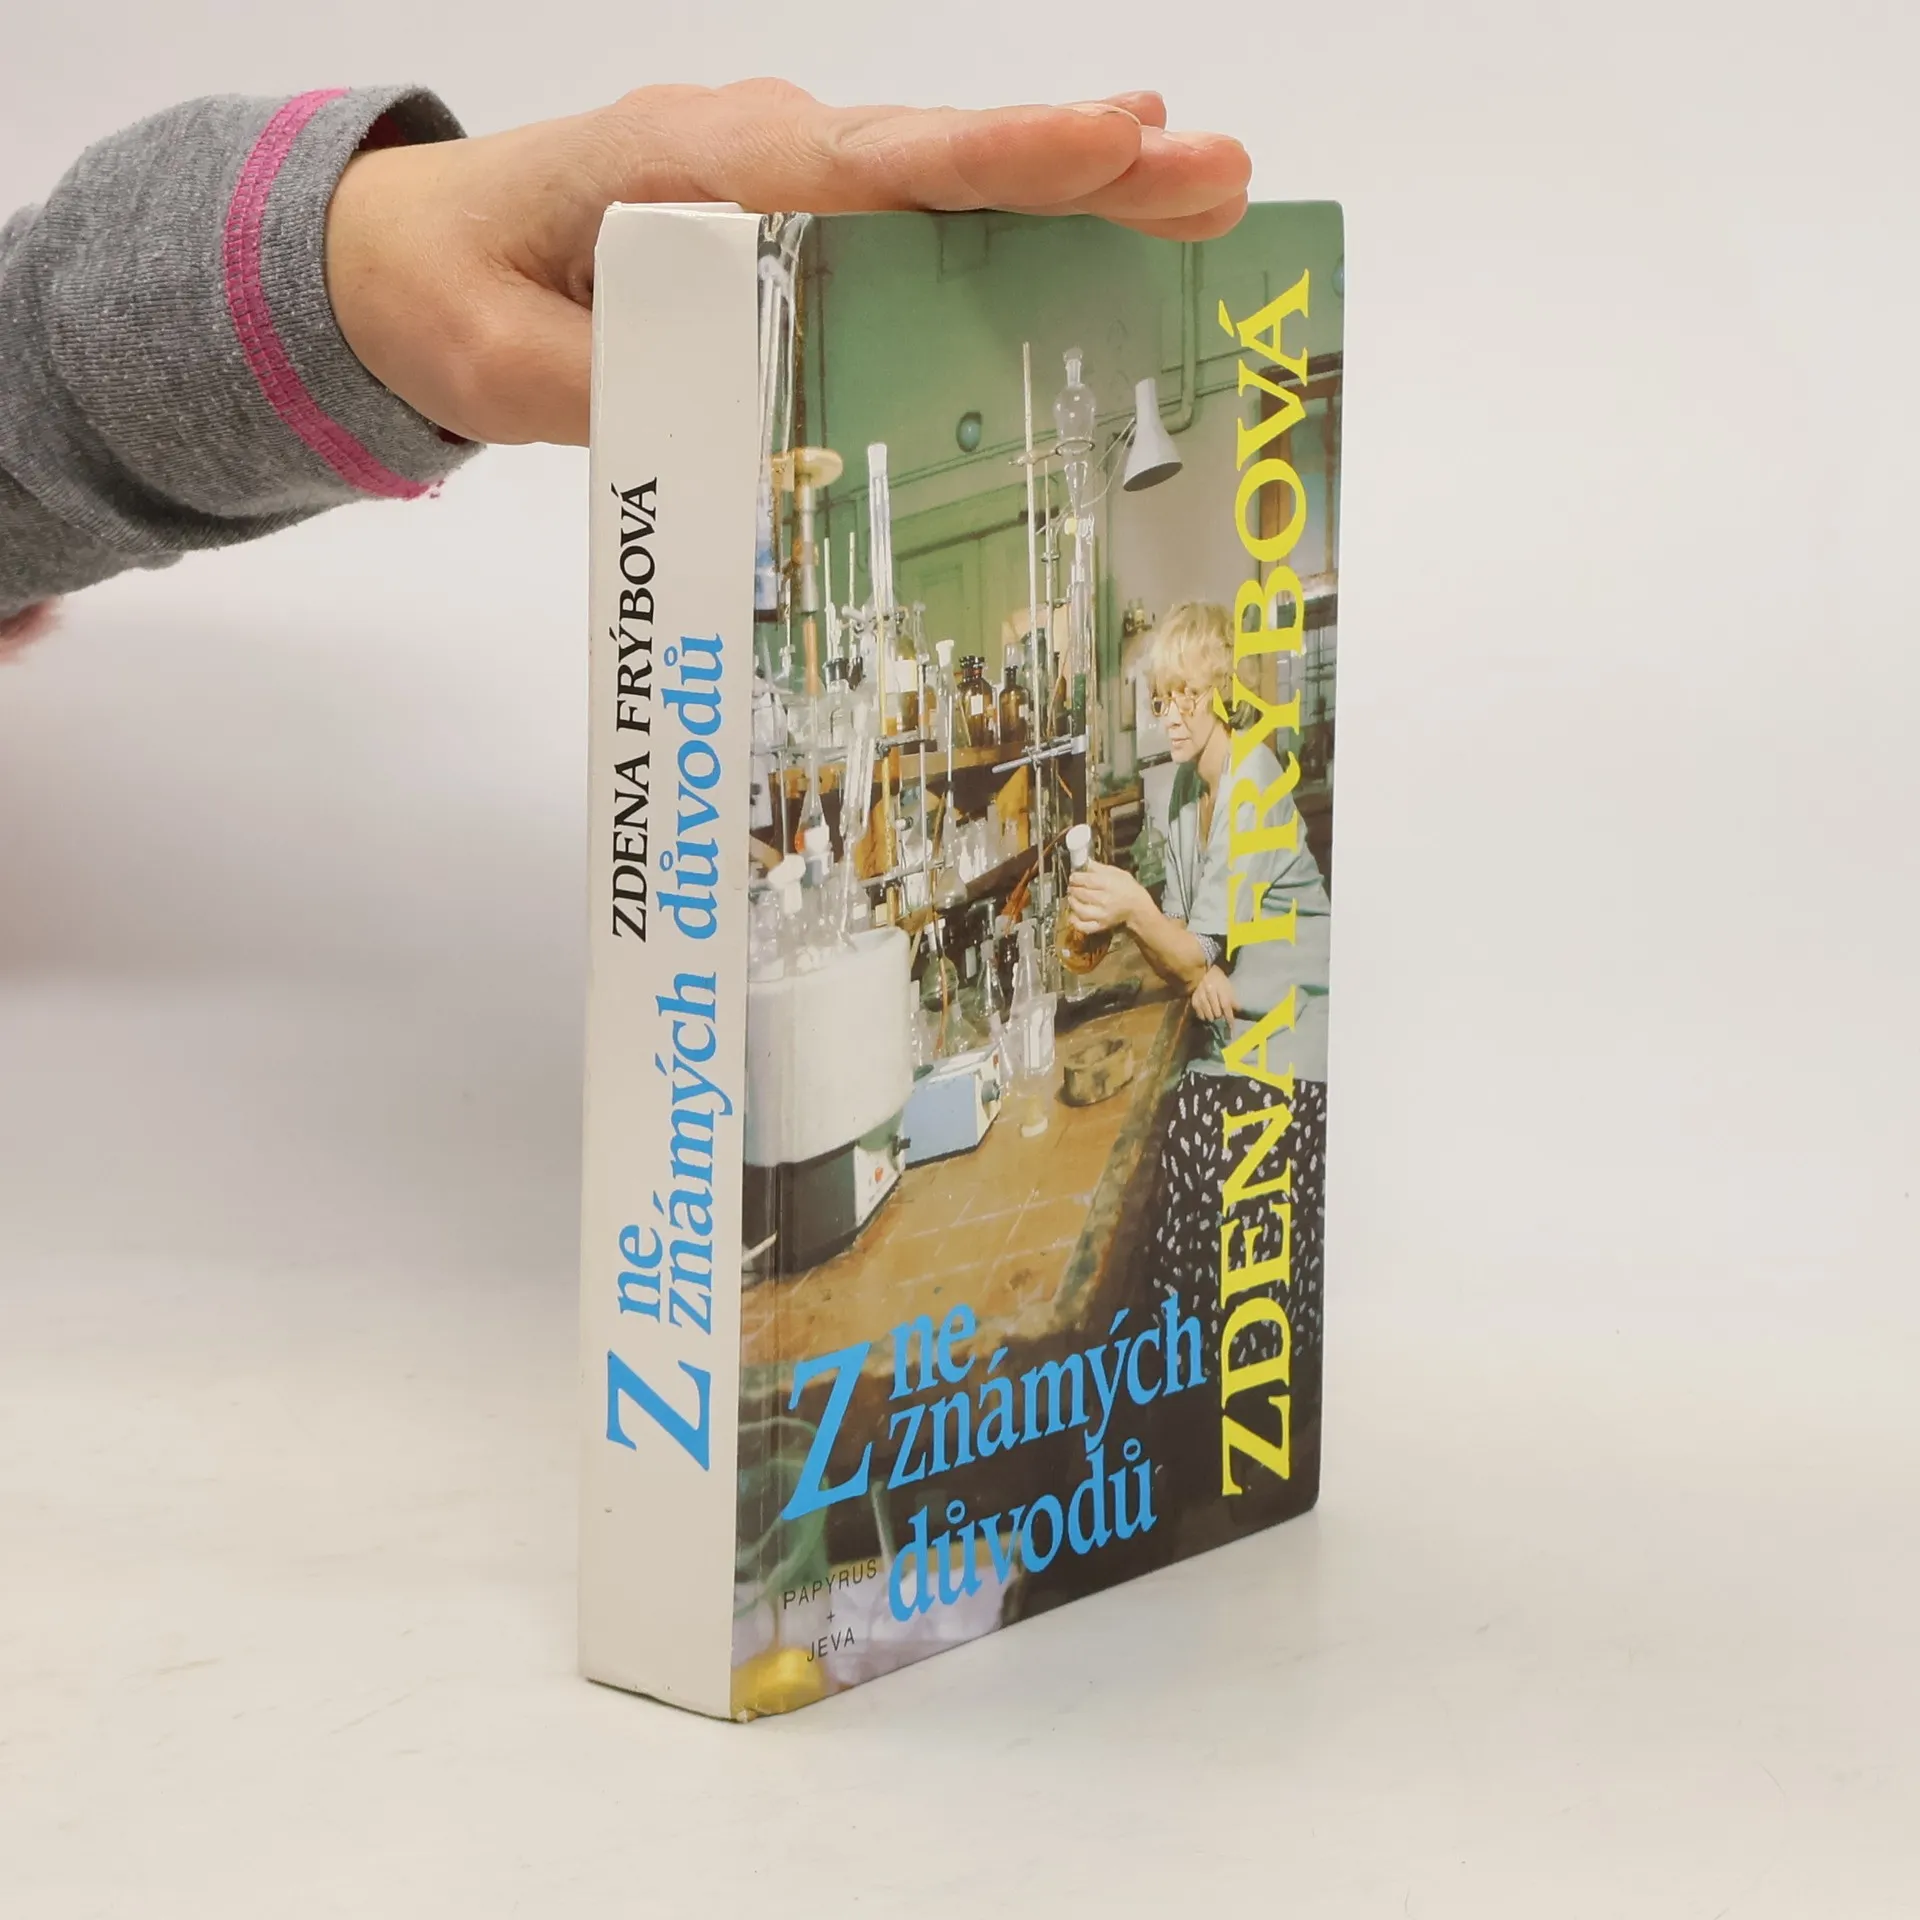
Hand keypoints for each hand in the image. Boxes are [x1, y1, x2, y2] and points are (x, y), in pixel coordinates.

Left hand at [324, 82, 1250, 445]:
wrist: (405, 254)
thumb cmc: (455, 295)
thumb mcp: (511, 372)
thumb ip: (622, 396)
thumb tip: (749, 432)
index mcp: (696, 172)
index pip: (872, 168)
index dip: (1000, 159)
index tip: (1115, 141)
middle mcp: (759, 153)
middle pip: (942, 162)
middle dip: (1085, 165)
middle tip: (1218, 171)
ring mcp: (780, 176)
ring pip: (944, 182)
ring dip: (1073, 188)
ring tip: (1197, 192)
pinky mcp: (788, 216)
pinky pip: (913, 216)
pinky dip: (1008, 219)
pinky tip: (1093, 226)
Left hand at [1067, 858, 1150, 935]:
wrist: (1137, 907)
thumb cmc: (1127, 888)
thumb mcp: (1117, 873)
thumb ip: (1099, 868)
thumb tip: (1085, 862)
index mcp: (1109, 884)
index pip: (1087, 880)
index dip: (1076, 878)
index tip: (1073, 877)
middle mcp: (1105, 900)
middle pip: (1081, 893)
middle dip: (1073, 889)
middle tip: (1072, 886)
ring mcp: (1102, 915)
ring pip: (1080, 910)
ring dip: (1072, 902)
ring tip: (1071, 898)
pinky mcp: (1101, 925)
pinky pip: (1084, 926)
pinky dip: (1075, 922)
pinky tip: (1073, 915)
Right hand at [1191, 965, 1236, 1022]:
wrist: (1205, 972)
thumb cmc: (1220, 980)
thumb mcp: (1229, 987)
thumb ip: (1233, 999)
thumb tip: (1238, 1010)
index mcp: (1221, 988)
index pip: (1226, 1006)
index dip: (1229, 1017)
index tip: (1231, 1027)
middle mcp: (1210, 992)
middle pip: (1216, 1011)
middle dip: (1220, 1018)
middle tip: (1222, 1021)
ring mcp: (1201, 994)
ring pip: (1207, 1012)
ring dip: (1211, 1018)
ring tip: (1214, 1019)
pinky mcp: (1194, 997)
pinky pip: (1198, 1010)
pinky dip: (1202, 1015)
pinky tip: (1205, 1017)